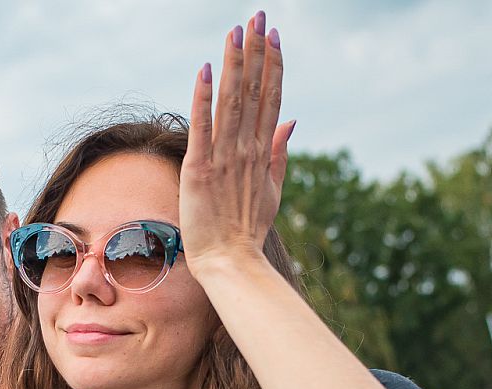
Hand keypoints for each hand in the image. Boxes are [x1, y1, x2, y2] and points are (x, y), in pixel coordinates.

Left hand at [181, 10, 295, 280]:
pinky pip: (202, 126)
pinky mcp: (200, 168)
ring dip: (235, 64)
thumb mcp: (271, 190)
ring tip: (237, 31)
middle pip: (254, 91)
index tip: (273, 36)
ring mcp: (224, 157)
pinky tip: (207, 69)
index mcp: (261, 151)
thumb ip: (280, 153)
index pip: (269, 99)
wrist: (229, 261)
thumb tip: (292, 120)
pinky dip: (204, 98)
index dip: (272, 65)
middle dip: (255, 52)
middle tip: (257, 16)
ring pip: (232, 101)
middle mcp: (246, 148)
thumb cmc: (245, 231)